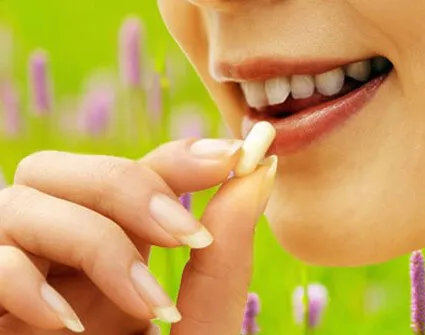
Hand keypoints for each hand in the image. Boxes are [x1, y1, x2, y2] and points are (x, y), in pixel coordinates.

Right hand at [0, 138, 275, 334]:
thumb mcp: (196, 330)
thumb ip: (221, 261)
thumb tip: (260, 175)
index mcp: (110, 255)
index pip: (132, 173)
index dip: (176, 156)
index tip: (233, 156)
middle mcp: (58, 256)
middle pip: (66, 169)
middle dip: (128, 186)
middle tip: (186, 236)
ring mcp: (13, 276)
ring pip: (23, 198)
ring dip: (95, 238)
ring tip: (147, 305)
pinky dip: (30, 281)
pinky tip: (74, 329)